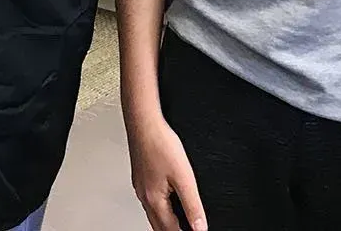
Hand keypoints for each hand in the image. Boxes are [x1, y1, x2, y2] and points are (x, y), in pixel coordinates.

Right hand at [127, 112, 207, 230]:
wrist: (143, 122)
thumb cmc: (159, 143)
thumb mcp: (184, 176)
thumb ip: (193, 204)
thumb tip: (200, 226)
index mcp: (154, 199)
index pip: (170, 230)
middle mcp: (144, 195)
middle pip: (158, 226)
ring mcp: (140, 186)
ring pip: (152, 214)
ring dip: (165, 223)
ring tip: (178, 224)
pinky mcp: (140, 176)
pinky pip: (149, 201)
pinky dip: (159, 209)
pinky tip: (166, 202)